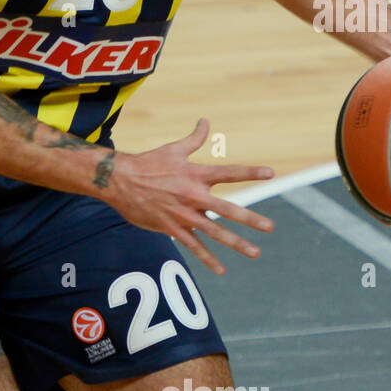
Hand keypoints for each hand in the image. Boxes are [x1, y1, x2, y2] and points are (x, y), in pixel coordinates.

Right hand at [104, 118, 274, 275]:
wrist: (119, 181)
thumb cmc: (148, 163)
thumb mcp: (173, 149)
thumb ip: (194, 138)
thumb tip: (205, 121)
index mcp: (196, 174)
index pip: (228, 172)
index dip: (250, 172)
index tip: (271, 174)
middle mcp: (193, 195)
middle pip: (227, 209)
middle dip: (249, 218)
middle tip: (269, 227)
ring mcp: (183, 214)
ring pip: (214, 232)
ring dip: (236, 243)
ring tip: (254, 253)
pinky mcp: (172, 228)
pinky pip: (193, 246)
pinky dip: (207, 258)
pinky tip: (221, 269)